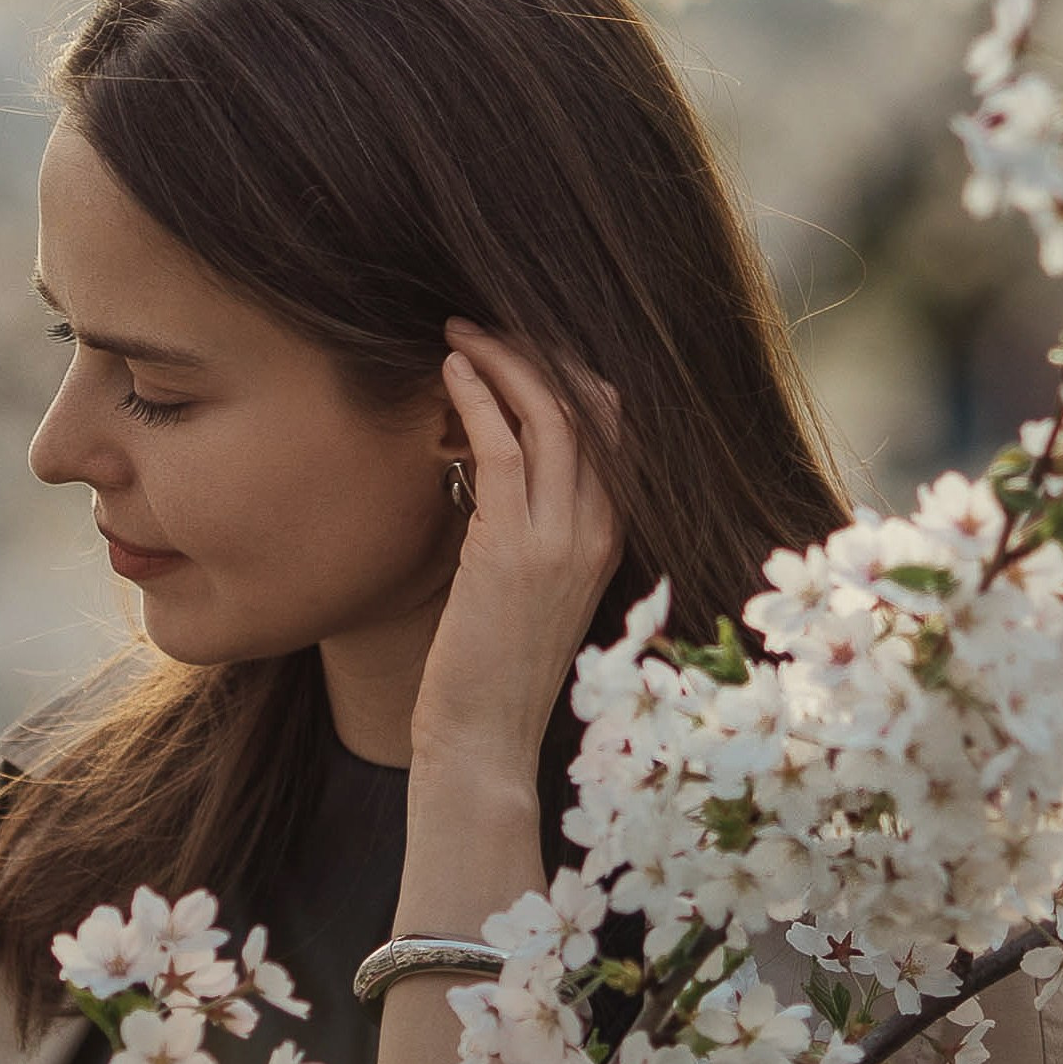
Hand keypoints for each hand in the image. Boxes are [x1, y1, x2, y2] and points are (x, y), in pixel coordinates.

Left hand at [412, 327, 620, 788]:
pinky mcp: (511, 550)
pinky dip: (477, 396)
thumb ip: (523, 524)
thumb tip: (487, 457)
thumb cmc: (489, 669)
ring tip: (458, 332)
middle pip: (592, 405)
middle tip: (485, 322)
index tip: (520, 342)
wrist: (483, 741)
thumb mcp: (523, 585)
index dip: (570, 371)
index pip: (614, 426)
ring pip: (551, 415)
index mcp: (611, 536)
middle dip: (540, 350)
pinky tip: (448, 371)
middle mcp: (599, 530)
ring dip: (504, 359)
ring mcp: (561, 540)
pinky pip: (504, 447)